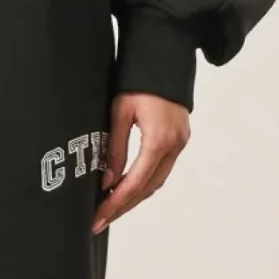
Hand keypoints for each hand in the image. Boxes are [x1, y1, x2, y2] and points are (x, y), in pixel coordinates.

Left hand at [91, 91, 190, 231]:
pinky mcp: (179, 139)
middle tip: (100, 222)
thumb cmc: (138, 79)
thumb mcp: (119, 112)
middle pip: (148, 189)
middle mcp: (174, 146)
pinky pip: (161, 170)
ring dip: (135, 197)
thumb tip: (107, 182)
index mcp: (159, 140)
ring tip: (111, 209)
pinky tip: (128, 188)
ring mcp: (180, 143)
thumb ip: (115, 149)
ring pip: (157, 182)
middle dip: (123, 207)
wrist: (164, 57)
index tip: (98, 218)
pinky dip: (145, 183)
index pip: (134, 184)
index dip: (115, 204)